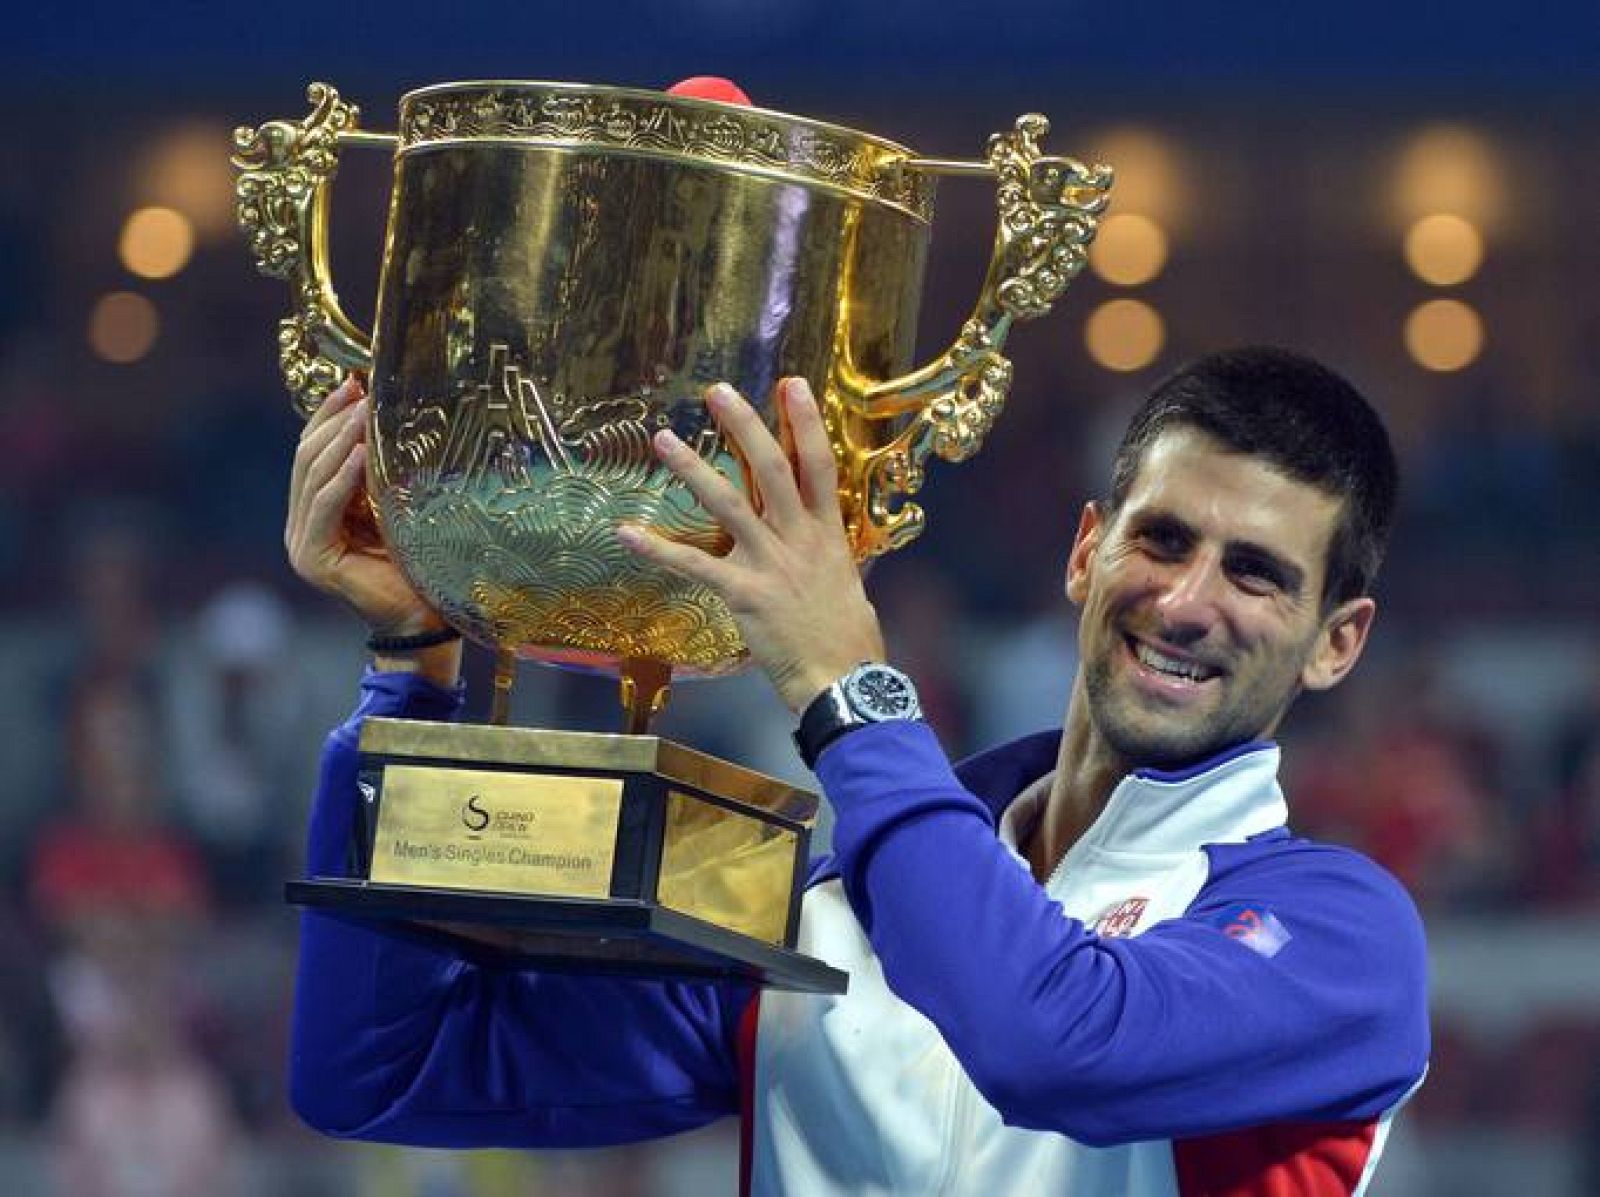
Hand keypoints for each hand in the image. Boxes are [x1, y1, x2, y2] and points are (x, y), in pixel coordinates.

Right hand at [284, 374, 447, 641]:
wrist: (425, 616)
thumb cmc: (418, 561)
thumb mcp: (393, 504)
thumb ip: (376, 472)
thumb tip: (379, 414)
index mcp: (315, 512)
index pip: (312, 452)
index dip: (329, 415)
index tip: (355, 381)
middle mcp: (301, 526)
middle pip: (307, 459)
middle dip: (333, 420)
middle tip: (360, 389)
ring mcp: (302, 544)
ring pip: (313, 478)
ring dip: (339, 440)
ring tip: (364, 412)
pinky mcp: (313, 559)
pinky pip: (325, 507)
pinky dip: (343, 478)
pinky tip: (359, 454)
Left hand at [616, 378, 885, 711]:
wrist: (844, 682)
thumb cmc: (849, 640)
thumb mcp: (848, 585)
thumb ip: (829, 556)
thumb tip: (824, 541)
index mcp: (827, 534)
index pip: (819, 465)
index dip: (805, 422)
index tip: (792, 384)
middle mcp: (799, 539)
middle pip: (773, 468)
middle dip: (745, 426)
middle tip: (717, 391)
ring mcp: (771, 564)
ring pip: (729, 504)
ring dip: (693, 469)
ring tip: (663, 439)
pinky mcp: (745, 594)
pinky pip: (695, 565)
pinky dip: (659, 548)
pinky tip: (626, 532)